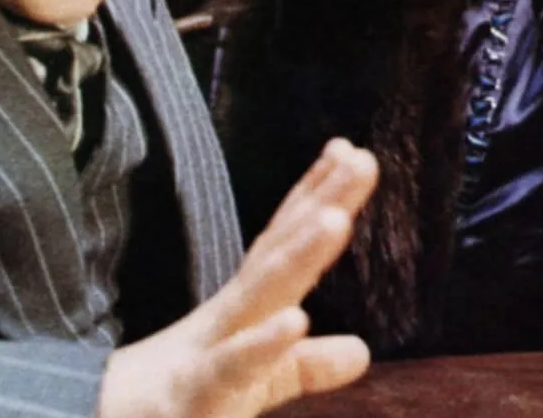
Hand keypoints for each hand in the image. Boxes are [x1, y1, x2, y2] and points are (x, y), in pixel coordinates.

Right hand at [98, 138, 378, 417]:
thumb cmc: (180, 402)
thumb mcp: (253, 385)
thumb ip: (305, 366)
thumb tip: (362, 351)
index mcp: (243, 309)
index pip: (283, 243)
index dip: (316, 197)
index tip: (352, 151)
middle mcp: (229, 319)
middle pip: (280, 251)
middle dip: (320, 204)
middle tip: (361, 158)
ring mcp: (209, 352)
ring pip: (258, 295)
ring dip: (297, 254)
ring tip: (336, 217)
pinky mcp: (192, 398)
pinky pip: (230, 368)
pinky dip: (262, 344)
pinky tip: (297, 320)